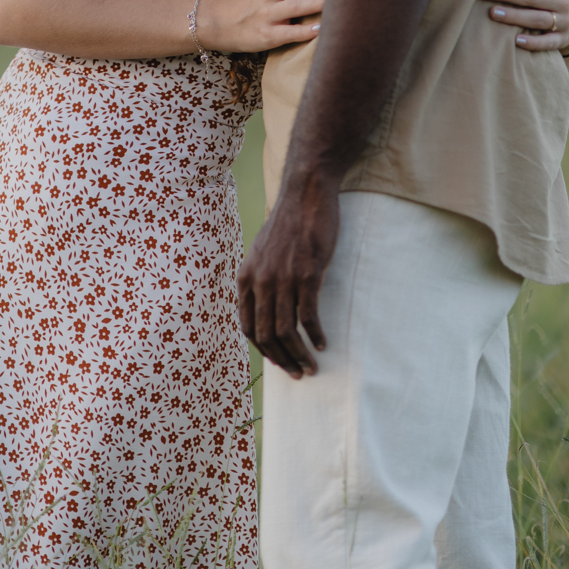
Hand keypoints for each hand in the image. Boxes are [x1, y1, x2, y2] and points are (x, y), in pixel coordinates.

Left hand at [236, 172, 339, 376]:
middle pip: (265, 335)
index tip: (278, 361)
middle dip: (282, 360)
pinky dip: (314, 335)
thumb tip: (267, 307)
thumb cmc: (288, 224)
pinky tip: (323, 344)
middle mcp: (260, 281)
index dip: (262, 350)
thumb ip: (260, 278)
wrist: (305, 194)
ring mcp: (283, 278)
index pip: (247, 327)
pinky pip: (307, 316)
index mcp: (246, 277)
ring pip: (286, 330)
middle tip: (298, 373)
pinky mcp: (307, 274)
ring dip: (299, 355)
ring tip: (312, 367)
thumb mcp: (262, 252)